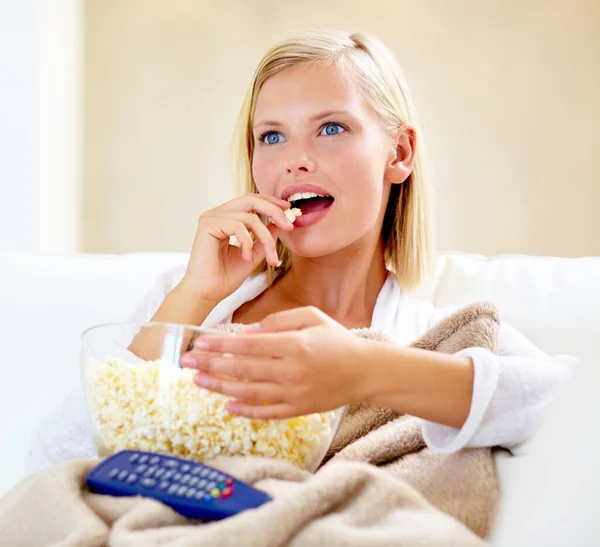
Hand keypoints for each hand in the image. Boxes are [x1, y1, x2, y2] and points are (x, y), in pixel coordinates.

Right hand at [180, 194, 294, 303]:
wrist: (207, 293)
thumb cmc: (224, 277)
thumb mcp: (252, 255)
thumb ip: (264, 239)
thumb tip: (279, 224)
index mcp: (226, 218)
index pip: (251, 201)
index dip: (270, 202)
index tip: (288, 210)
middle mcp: (217, 214)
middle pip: (251, 200)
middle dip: (273, 211)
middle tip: (289, 225)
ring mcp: (211, 218)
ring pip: (249, 217)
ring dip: (265, 237)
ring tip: (270, 257)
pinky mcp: (208, 225)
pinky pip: (237, 226)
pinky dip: (247, 242)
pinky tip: (245, 257)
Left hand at [180, 307, 369, 418]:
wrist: (365, 371)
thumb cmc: (338, 340)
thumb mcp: (313, 317)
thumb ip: (280, 320)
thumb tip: (248, 330)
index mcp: (294, 344)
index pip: (248, 344)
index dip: (221, 344)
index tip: (200, 342)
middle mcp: (291, 370)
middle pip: (242, 369)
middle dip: (211, 365)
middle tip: (186, 362)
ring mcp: (294, 393)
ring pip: (249, 393)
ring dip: (220, 387)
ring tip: (198, 381)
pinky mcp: (299, 410)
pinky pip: (267, 413)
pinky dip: (245, 411)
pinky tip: (227, 406)